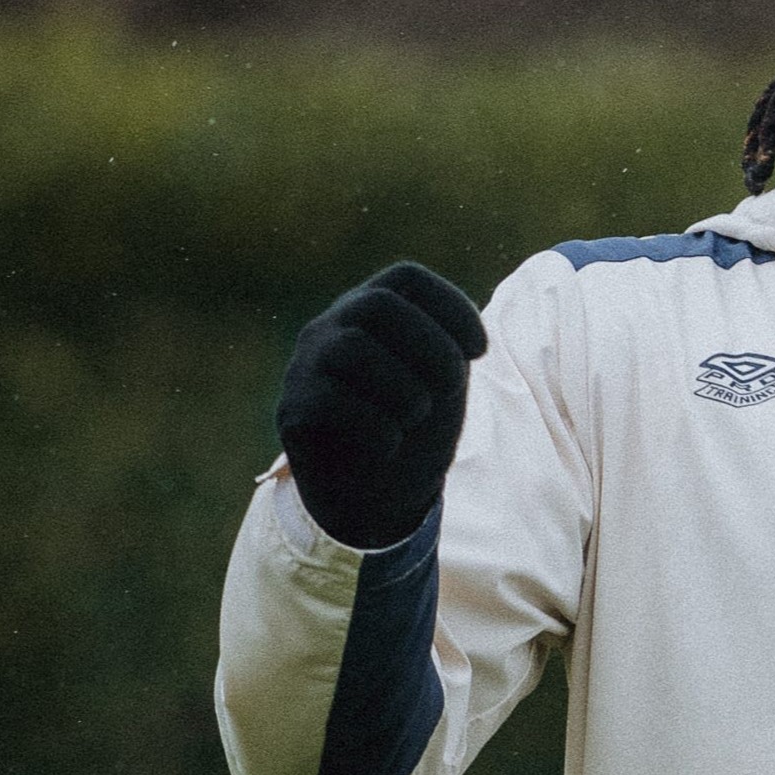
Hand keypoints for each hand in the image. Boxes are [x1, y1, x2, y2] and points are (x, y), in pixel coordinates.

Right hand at [276, 262, 489, 549]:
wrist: (379, 497)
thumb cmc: (416, 429)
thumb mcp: (444, 381)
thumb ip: (448, 347)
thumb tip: (460, 340)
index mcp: (373, 312)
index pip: (406, 278)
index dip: (452, 306)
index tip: (481, 351)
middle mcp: (332, 327)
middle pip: (377, 304)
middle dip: (431, 346)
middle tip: (451, 387)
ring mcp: (306, 364)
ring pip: (351, 347)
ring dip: (404, 389)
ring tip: (416, 416)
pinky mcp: (293, 409)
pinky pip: (330, 400)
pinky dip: (376, 427)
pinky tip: (390, 444)